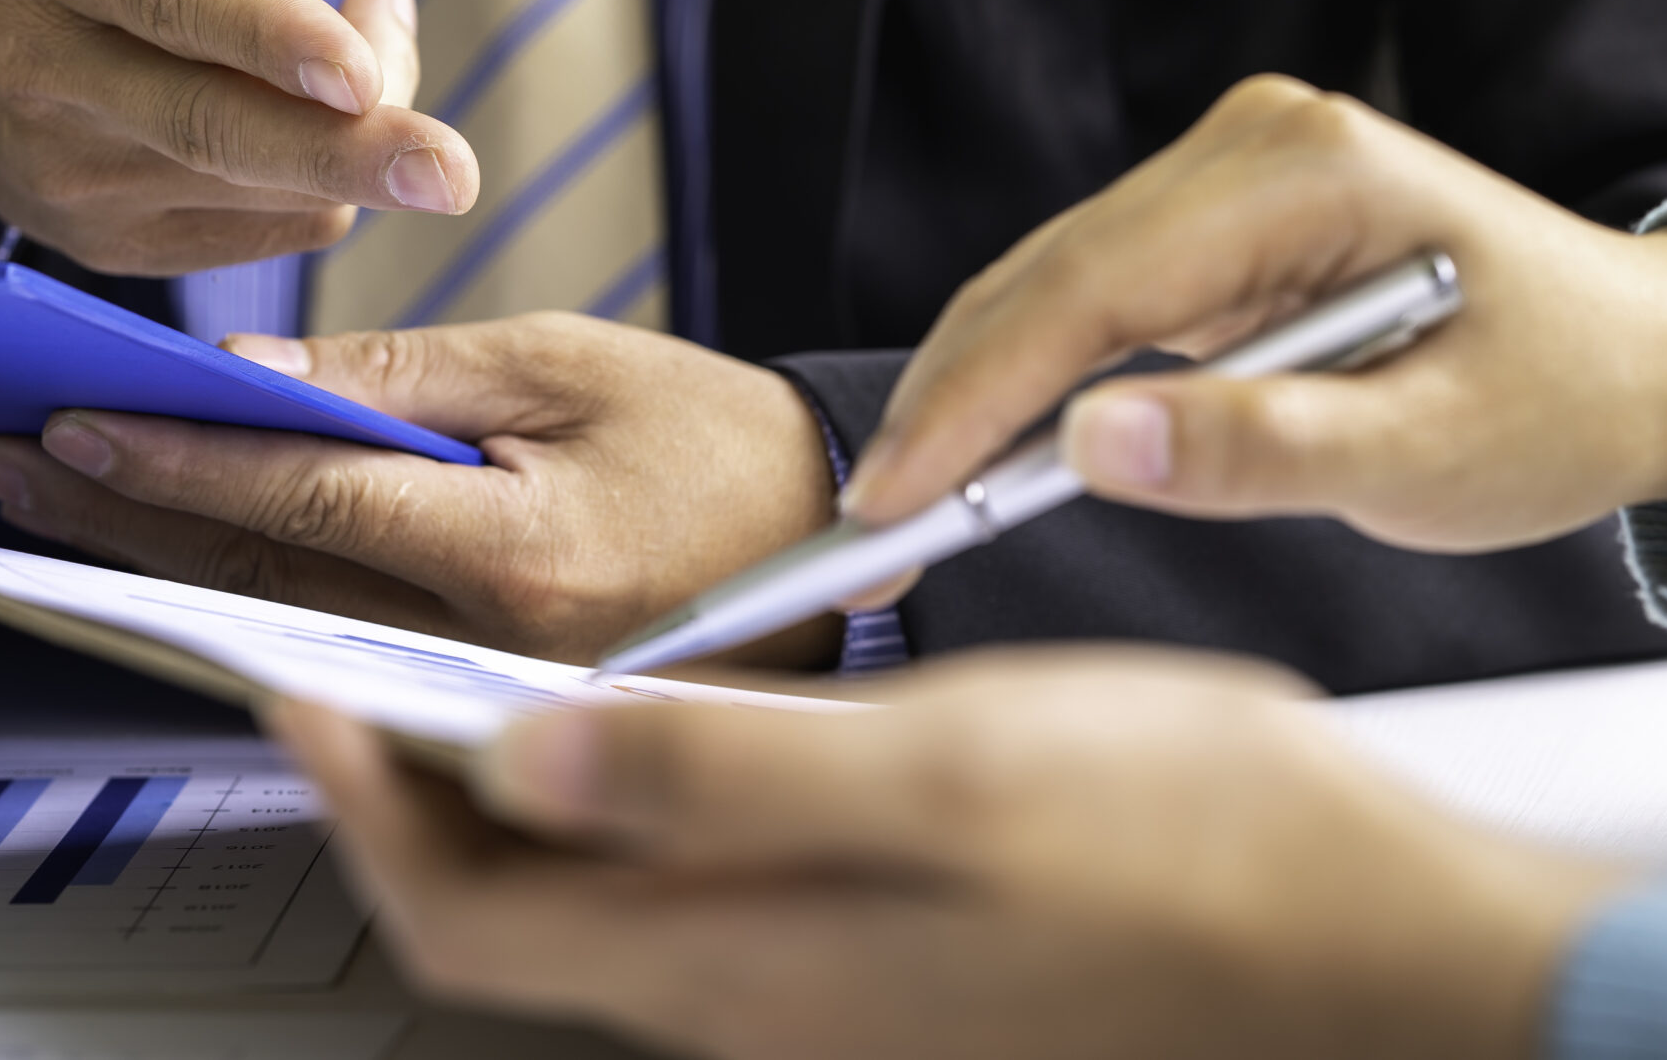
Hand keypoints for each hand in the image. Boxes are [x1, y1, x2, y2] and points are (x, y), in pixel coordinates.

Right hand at [0, 0, 479, 270]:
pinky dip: (328, 178)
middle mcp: (46, 75)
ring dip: (361, 132)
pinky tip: (330, 98)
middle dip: (347, 155)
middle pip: (214, 129)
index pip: (167, 0)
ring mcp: (73, 178)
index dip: (269, 36)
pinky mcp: (109, 243)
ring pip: (257, 184)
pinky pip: (260, 230)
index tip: (361, 66)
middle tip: (455, 171)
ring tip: (379, 32)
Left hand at [0, 313, 840, 664]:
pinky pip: (339, 650)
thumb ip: (403, 376)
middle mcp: (488, 648)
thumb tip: (257, 378)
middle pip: (259, 582)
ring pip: (281, 626)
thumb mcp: (564, 359)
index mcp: (517, 554)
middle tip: (2, 470)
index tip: (65, 424)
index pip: (299, 501)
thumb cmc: (711, 435)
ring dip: (158, 567)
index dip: (174, 460)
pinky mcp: (483, 704)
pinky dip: (247, 603)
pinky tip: (176, 566)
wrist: (824, 533)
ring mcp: (483, 693)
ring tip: (54, 510)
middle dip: (118, 521)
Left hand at [271, 648, 1630, 1059]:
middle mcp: (758, 994)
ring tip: (476, 676)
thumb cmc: (1189, 850)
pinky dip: (628, 805)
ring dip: (512, 799)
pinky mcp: (879, 948)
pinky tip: (660, 722)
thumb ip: (724, 778)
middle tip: (360, 673)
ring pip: (596, 903)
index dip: (362, 804)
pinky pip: (694, 891)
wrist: (1368, 946)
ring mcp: (820, 983)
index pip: (469, 913)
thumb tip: (524, 759)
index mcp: (747, 961)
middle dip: (408, 799)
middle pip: (512, 917)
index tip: (299, 683)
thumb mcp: (948, 775)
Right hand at [844, 75, 1666, 554]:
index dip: (977, 395)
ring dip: (972, 395)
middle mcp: (1251, 145)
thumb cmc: (1563, 401)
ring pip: (1050, 286)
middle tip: (864, 530)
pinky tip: (978, 459)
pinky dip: (1027, 381)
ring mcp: (1230, 177)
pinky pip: (1091, 302)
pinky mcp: (1218, 226)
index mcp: (1307, 172)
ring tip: (901, 510)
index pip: (1094, 283)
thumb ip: (1263, 451)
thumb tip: (1085, 446)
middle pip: (1047, 274)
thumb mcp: (1433, 456)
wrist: (1650, 361)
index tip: (895, 497)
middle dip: (947, 403)